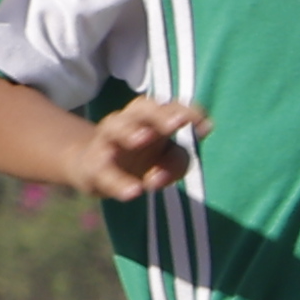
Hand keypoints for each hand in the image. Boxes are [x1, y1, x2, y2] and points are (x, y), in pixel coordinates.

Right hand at [65, 96, 205, 202]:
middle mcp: (128, 122)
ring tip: (144, 139)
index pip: (171, 107)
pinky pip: (103, 170)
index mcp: (152, 118)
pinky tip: (134, 192)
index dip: (188, 113)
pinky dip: (118, 181)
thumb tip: (161, 176)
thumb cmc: (142, 161)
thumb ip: (177, 163)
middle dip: (159, 114)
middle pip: (142, 107)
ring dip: (129, 131)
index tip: (205, 127)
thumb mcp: (167, 161)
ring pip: (115, 127)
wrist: (95, 170)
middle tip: (176, 123)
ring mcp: (107, 140)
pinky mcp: (93, 165)